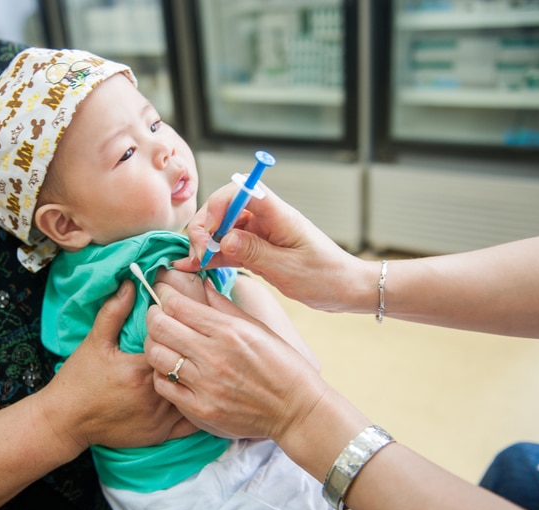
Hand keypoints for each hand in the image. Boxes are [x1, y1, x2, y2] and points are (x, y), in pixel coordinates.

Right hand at [44, 280, 194, 452]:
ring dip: (199, 383)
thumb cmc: (78, 379)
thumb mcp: (94, 342)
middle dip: (195, 358)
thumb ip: (114, 312)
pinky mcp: (159, 435)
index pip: (175, 345)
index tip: (185, 327)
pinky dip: (199, 409)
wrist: (65, 421)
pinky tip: (202, 396)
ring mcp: (158, 419)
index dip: (182, 335)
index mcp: (139, 369)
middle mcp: (153, 396)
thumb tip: (131, 283)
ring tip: (208, 368)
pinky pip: (191, 424)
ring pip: (194, 396)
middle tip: (203, 346)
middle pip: (188, 370)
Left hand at [143, 280, 325, 441]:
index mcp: (229, 331)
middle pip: (160, 327)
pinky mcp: (200, 410)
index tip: (161, 292)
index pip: (177, 305)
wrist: (296, 409)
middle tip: (156, 315)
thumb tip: (201, 285)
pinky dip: (161, 374)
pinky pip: (163, 387)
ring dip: (154, 345)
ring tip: (162, 342)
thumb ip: (224, 306)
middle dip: (152, 316)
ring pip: (156, 356)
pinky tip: (170, 369)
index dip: (162, 294)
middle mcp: (214, 357)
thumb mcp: (257, 328)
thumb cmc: (281, 364)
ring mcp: (205, 385)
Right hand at [174, 183, 370, 313]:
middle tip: (198, 253)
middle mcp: (266, 220)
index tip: (210, 231)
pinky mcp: (256, 250)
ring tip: (193, 263)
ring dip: (204, 243)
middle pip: (224, 209)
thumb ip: (254, 252)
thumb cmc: (326, 277)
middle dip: (205, 227)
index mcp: (279, 215)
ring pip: (222, 229)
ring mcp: (260, 234)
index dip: (219, 205)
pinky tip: (194, 266)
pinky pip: (228, 248)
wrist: (345, 289)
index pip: (242, 191)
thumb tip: (224, 239)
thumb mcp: (289, 269)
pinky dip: (211, 256)